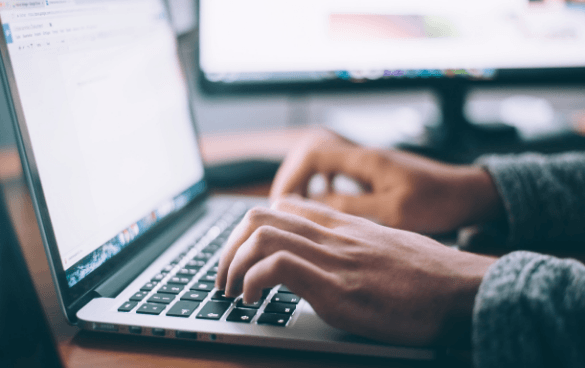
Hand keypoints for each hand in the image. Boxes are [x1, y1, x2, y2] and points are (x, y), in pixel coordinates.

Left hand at [216, 197, 496, 345]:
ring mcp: (334, 258)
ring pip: (261, 235)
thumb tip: (331, 258)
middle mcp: (333, 235)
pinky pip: (278, 266)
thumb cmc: (430, 275)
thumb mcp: (386, 247)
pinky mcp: (338, 288)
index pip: (283, 206)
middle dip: (229, 247)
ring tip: (231, 290)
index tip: (243, 255)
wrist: (465, 290)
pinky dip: (252, 280)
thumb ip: (354, 245)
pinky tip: (253, 300)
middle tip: (224, 276)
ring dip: (232, 264)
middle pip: (260, 216)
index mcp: (343, 225)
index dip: (251, 229)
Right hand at [270, 129, 503, 233]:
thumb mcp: (393, 211)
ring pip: (323, 164)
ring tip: (297, 208)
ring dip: (307, 183)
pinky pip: (337, 173)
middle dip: (293, 179)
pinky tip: (325, 206)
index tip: (283, 203)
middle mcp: (363, 156)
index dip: (292, 176)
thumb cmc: (438, 202)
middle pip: (312, 155)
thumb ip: (351, 206)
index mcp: (366, 160)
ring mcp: (368, 163)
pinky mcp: (374, 173)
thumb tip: (313, 205)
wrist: (468, 194)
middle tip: (284, 208)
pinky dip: (324, 187)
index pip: (313, 154)